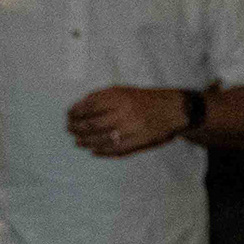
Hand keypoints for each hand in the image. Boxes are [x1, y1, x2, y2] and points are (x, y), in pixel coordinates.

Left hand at [68, 85, 192, 156]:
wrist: (174, 110)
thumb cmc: (145, 99)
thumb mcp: (123, 90)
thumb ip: (101, 97)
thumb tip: (79, 106)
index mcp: (118, 98)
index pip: (88, 107)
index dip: (75, 113)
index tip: (68, 115)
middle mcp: (123, 113)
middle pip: (91, 124)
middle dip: (76, 128)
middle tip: (69, 130)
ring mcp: (130, 130)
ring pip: (101, 139)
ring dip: (86, 142)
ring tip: (78, 142)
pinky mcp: (137, 143)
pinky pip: (115, 150)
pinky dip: (102, 152)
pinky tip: (94, 151)